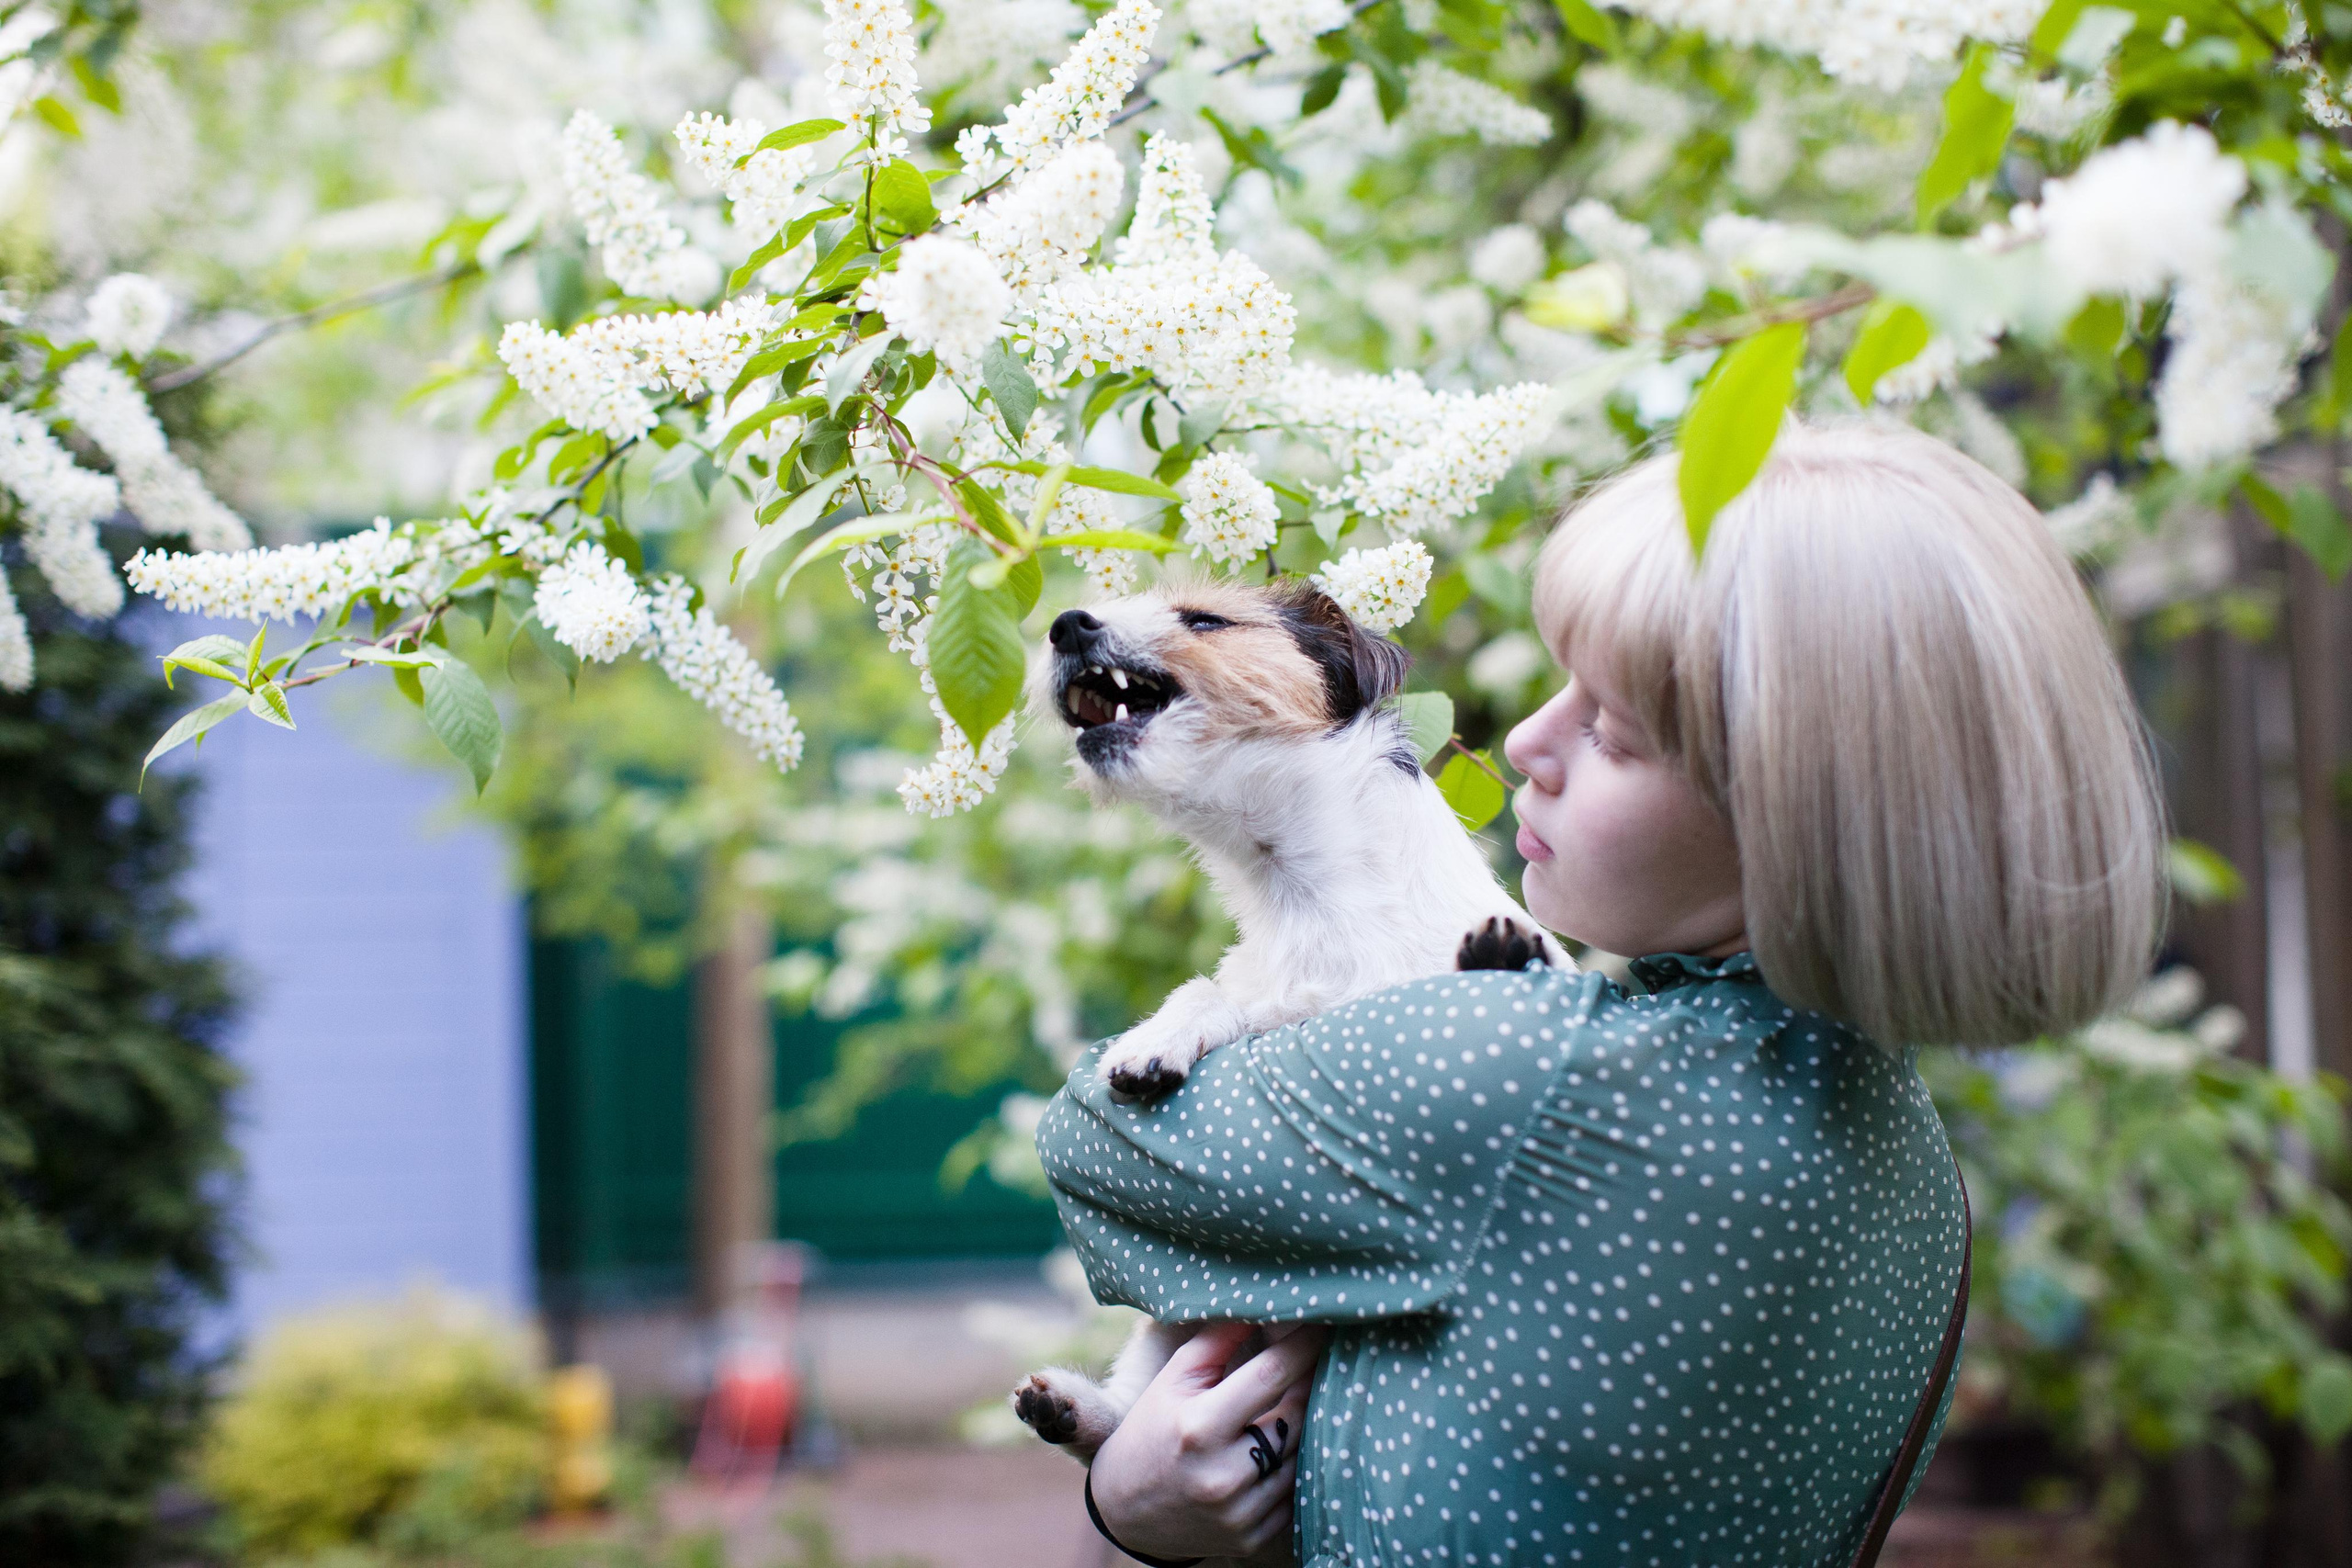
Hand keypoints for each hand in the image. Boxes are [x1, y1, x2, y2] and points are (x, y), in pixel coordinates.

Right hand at [1088, 1322, 1327, 1566]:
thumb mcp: (1173, 1379)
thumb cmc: (1152, 1429)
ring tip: (1303, 1402)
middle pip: (1296, 1416)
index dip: (1303, 1345)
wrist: (1126, 1511)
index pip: (1269, 1376)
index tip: (1323, 1323)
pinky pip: (1295, 1494)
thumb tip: (1262, 1306)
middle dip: (1311, 1384)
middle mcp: (1221, 1475)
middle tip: (1324, 1359)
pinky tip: (1286, 1448)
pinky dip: (1295, 1468)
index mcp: (1198, 1427)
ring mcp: (1239, 1513)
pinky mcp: (1251, 1539)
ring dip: (1307, 1427)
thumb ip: (1217, 1340)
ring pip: (1302, 1457)